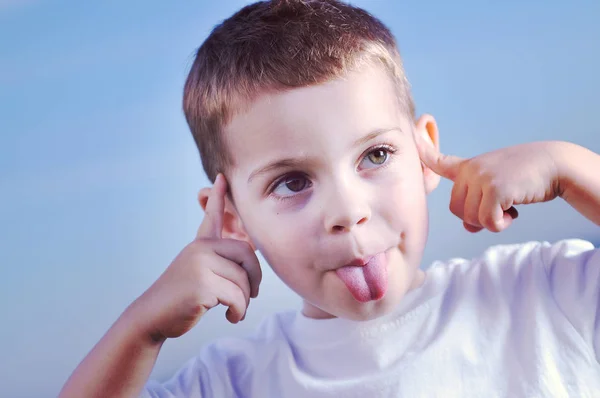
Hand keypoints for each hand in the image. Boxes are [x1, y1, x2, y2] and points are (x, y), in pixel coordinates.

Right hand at [132, 174, 261, 340]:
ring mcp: (200, 265)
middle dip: (255, 278)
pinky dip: (239, 311)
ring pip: (243, 281)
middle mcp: (200, 249)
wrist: (152, 317)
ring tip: (236, 311)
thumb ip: (218, 263)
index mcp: (200, 245)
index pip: (212, 216)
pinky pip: (237, 297)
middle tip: (253, 294)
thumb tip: (247, 258)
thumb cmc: (180, 298)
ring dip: (245, 302)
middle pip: (246, 254)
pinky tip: (231, 317)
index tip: (222, 177)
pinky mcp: (202, 285)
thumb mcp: (197, 273)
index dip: (218, 197)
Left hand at [416, 136, 561, 232]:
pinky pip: (487, 222)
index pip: (439, 162)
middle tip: (499, 209)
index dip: (423, 154)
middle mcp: (470, 170)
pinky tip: (513, 214)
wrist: (555, 164)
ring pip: (471, 219)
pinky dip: (500, 225)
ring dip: (491, 222)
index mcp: (469, 166)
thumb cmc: (526, 177)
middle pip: (456, 210)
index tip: (410, 137)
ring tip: (509, 208)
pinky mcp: (495, 188)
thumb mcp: (496, 187)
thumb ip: (478, 205)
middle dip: (476, 217)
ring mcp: (481, 177)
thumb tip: (469, 227)